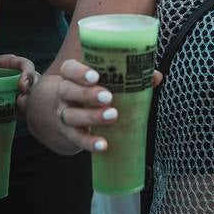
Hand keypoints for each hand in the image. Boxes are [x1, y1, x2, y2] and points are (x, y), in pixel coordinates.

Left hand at [0, 54, 37, 113]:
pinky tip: (17, 117)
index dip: (27, 74)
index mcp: (13, 63)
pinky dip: (25, 111)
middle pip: (35, 81)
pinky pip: (28, 105)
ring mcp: (23, 88)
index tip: (22, 86)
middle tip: (20, 102)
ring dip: (29, 103)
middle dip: (31, 92)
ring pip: (34, 94)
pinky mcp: (21, 99)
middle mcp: (22, 74)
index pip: (26, 65)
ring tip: (18, 111)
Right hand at [47, 58, 163, 153]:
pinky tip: (102, 144)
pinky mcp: (69, 134)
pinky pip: (77, 139)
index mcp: (71, 76)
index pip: (69, 69)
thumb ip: (127, 76)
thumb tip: (156, 76)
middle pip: (68, 90)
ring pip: (72, 115)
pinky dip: (89, 142)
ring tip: (112, 116)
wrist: (57, 114)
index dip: (79, 72)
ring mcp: (64, 115)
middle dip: (88, 94)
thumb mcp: (100, 81)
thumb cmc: (87, 91)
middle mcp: (64, 95)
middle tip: (108, 96)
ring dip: (92, 117)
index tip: (96, 76)